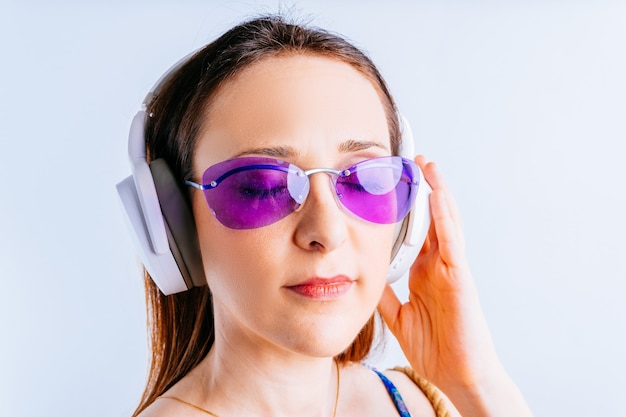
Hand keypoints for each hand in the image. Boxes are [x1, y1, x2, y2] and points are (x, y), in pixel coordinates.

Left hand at [378, 156, 531, 415]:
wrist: (458, 375)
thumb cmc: (436, 348)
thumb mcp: (398, 316)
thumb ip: (385, 294)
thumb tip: (363, 274)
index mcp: (426, 273)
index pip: (418, 232)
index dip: (410, 208)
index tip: (396, 185)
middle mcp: (439, 266)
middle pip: (433, 219)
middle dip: (425, 190)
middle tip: (414, 161)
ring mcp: (451, 269)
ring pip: (446, 222)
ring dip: (438, 192)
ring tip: (429, 165)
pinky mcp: (460, 278)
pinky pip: (452, 242)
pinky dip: (446, 218)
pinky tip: (439, 196)